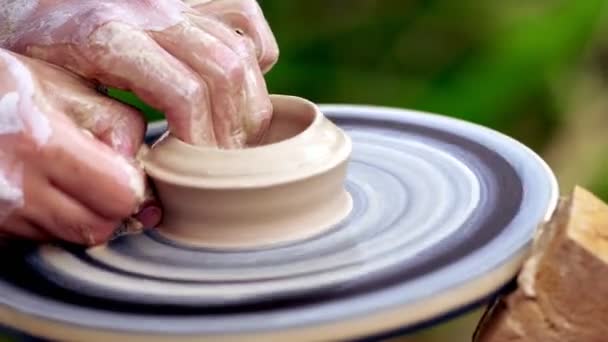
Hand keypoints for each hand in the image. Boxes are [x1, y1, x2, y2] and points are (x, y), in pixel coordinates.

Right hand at [0, 49, 149, 244]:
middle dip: (109, 206)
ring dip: (79, 215)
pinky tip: (40, 188)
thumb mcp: (67, 85)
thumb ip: (117, 121)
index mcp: (43, 145)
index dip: (132, 185)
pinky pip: (38, 237)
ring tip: (66, 178)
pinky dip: (49, 219)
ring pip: (69, 237)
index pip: (121, 198)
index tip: (126, 170)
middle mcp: (16, 187)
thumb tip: (139, 161)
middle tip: (102, 178)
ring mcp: (0, 214)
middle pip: (98, 228)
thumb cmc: (8, 86)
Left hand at [1, 0, 278, 147]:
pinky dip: (256, 52)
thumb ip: (97, 127)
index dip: (204, 141)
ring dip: (249, 101)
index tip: (202, 170)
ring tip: (235, 133)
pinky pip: (244, 16)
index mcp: (109, 37)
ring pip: (241, 50)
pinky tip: (239, 82)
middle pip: (226, 73)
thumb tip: (143, 165)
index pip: (187, 95)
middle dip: (235, 129)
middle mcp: (150, 9)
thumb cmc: (39, 44)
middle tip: (226, 162)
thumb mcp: (54, 89)